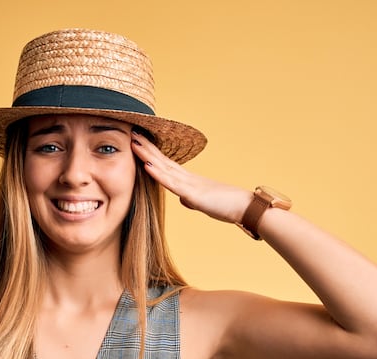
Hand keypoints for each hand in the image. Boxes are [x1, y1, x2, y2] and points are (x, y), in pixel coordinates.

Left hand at [130, 130, 251, 224]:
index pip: (167, 164)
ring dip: (147, 155)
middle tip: (131, 132)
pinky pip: (172, 183)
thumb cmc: (228, 206)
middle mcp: (188, 178)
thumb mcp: (204, 203)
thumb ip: (192, 200)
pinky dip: (158, 174)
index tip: (139, 142)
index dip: (152, 153)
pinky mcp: (193, 194)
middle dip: (146, 147)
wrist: (246, 208)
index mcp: (190, 181)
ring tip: (133, 142)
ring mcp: (190, 184)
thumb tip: (184, 200)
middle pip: (162, 160)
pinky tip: (147, 165)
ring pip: (164, 167)